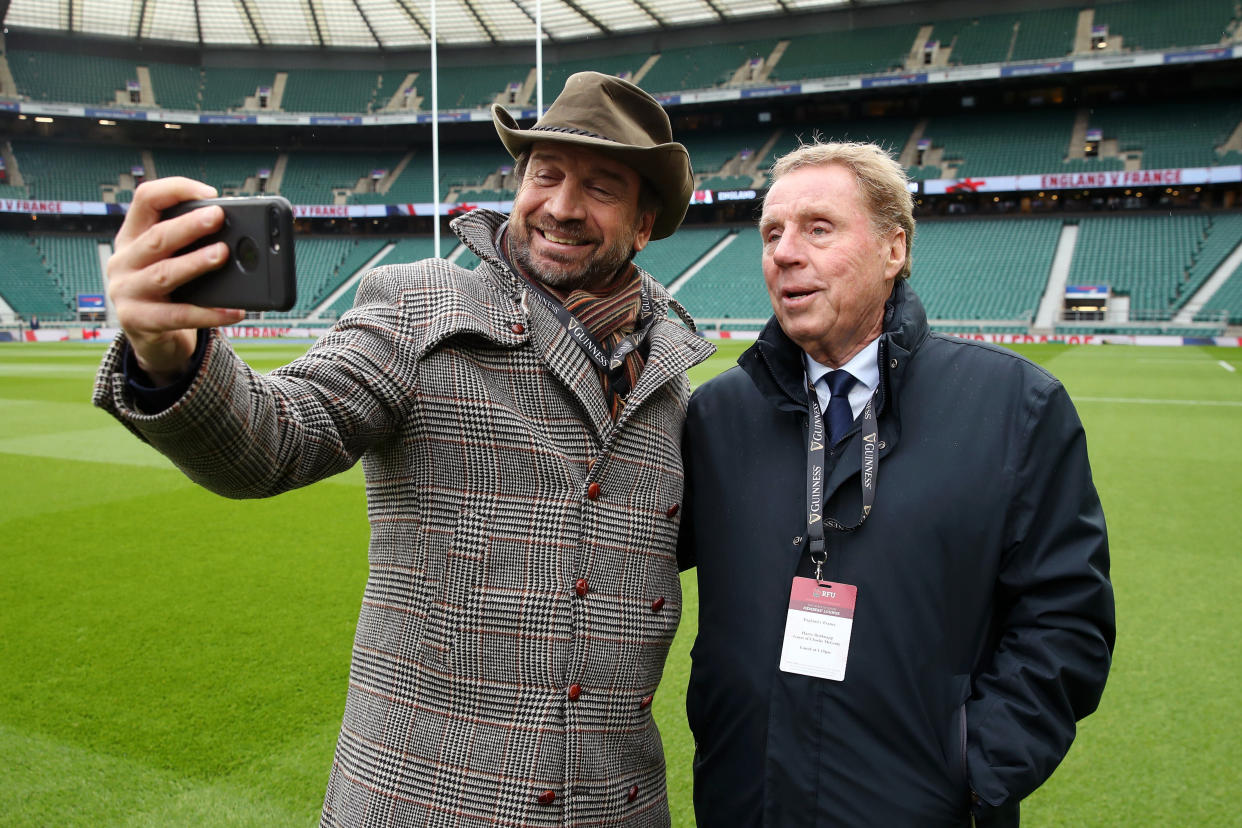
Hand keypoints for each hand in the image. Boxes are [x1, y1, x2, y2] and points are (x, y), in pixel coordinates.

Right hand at [107, 177, 245, 384]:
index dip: (175, 190)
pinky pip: (178, 316)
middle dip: (189, 225)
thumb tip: (240, 235)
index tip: (210, 194)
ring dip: (195, 263)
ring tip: (223, 254)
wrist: (152, 339)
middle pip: (157, 237)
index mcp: (132, 236)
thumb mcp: (172, 261)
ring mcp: (126, 292)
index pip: (145, 199)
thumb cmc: (170, 292)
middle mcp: (123, 261)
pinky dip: (208, 313)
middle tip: (218, 216)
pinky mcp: (138, 321)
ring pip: (164, 274)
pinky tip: (235, 311)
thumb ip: (192, 244)